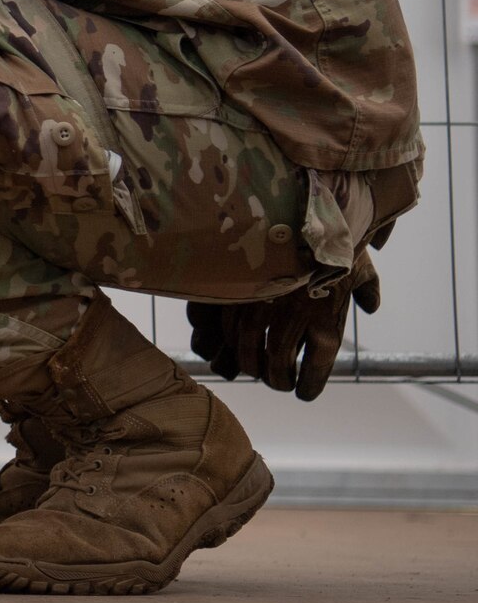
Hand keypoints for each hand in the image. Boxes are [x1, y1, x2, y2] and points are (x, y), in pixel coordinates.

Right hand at [186, 249, 381, 400]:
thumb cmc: (341, 238)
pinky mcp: (243, 291)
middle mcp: (296, 320)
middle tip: (277, 382)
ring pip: (250, 351)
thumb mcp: (363, 268)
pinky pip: (231, 326)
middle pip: (278, 367)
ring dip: (250, 365)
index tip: (303, 393)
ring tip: (253, 368)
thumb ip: (368, 290)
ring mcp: (266, 305)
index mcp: (328, 322)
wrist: (312, 209)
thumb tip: (371, 305)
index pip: (314, 372)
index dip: (307, 387)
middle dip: (275, 380)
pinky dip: (231, 340)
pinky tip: (234, 342)